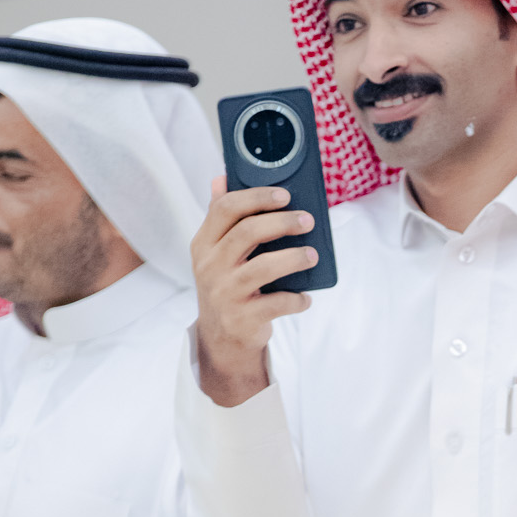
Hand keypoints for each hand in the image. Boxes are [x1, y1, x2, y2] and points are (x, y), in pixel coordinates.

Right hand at [192, 174, 316, 406]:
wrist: (221, 338)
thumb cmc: (227, 284)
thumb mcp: (216, 252)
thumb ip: (220, 217)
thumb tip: (221, 178)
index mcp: (203, 244)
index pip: (225, 209)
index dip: (257, 197)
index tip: (285, 194)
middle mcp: (210, 267)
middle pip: (247, 233)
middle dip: (282, 222)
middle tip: (308, 220)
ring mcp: (224, 294)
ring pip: (263, 267)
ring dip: (294, 258)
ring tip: (313, 255)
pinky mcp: (241, 319)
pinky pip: (276, 304)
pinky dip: (296, 299)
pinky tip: (306, 297)